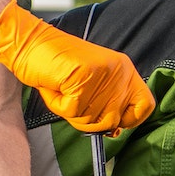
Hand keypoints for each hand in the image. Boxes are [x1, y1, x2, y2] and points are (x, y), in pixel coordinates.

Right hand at [0, 0, 154, 133]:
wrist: (29, 43)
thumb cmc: (57, 67)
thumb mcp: (91, 84)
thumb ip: (107, 104)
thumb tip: (115, 132)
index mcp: (125, 70)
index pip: (146, 106)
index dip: (129, 120)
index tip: (113, 123)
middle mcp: (119, 71)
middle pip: (113, 120)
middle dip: (88, 119)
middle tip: (73, 100)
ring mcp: (102, 74)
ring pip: (91, 119)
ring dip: (72, 113)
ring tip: (64, 89)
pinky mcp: (83, 78)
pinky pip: (71, 112)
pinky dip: (58, 105)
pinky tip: (55, 86)